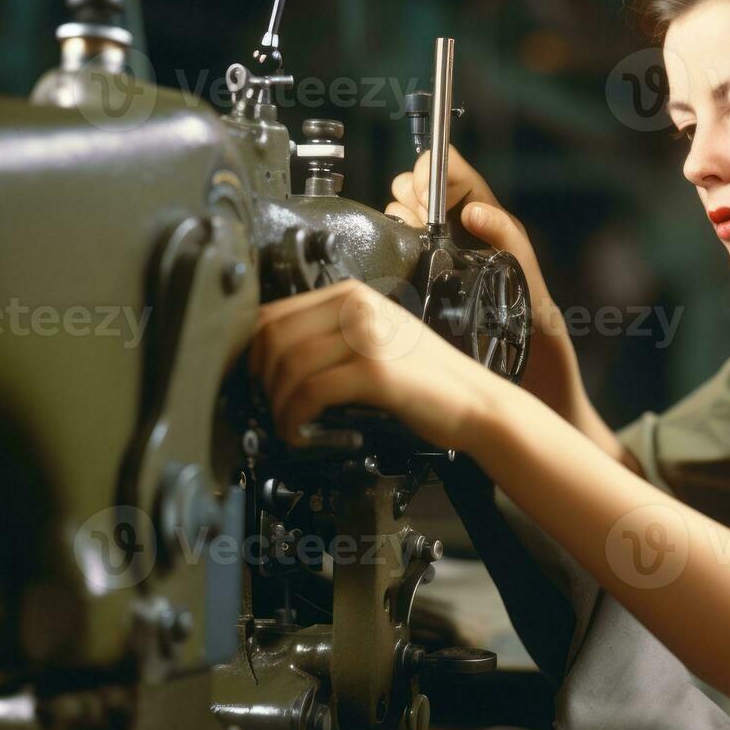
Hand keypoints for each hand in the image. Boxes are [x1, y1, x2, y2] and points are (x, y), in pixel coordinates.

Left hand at [248, 278, 499, 452]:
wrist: (477, 403)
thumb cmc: (427, 380)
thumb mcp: (377, 340)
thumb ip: (333, 337)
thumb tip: (273, 360)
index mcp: (353, 295)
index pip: (273, 313)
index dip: (252, 353)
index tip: (255, 382)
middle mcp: (357, 307)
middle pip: (273, 337)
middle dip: (261, 381)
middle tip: (271, 408)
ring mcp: (367, 336)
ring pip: (287, 366)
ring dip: (278, 406)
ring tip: (290, 426)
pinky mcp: (374, 371)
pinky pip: (309, 393)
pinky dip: (295, 419)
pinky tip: (302, 433)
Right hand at [387, 144, 565, 341]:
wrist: (512, 321)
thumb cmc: (522, 283)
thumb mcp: (519, 254)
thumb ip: (502, 228)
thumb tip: (472, 211)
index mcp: (475, 199)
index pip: (446, 163)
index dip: (430, 172)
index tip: (427, 199)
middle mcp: (450, 210)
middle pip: (413, 179)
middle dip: (412, 196)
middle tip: (425, 223)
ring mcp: (430, 228)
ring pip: (399, 202)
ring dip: (405, 216)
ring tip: (423, 239)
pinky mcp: (417, 248)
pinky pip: (394, 228)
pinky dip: (398, 234)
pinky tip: (415, 251)